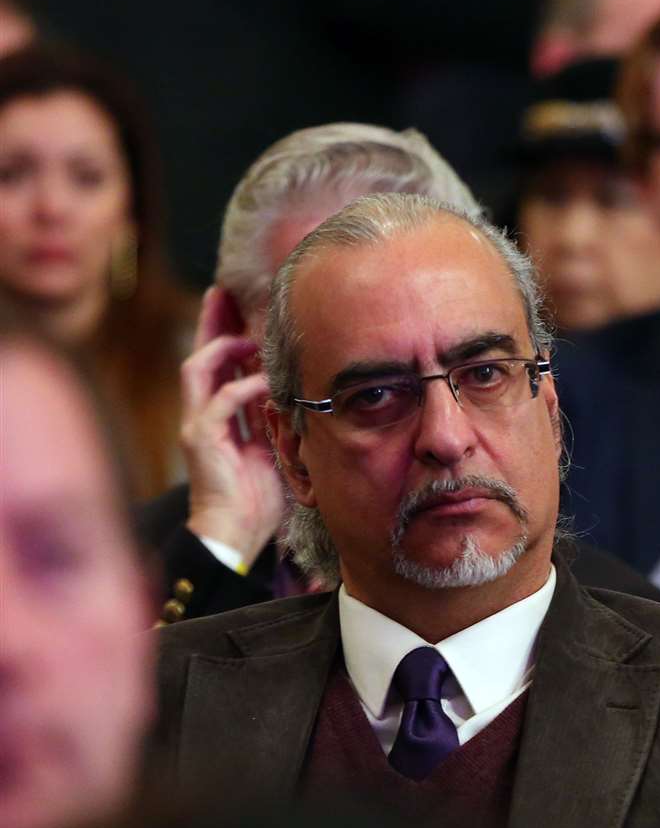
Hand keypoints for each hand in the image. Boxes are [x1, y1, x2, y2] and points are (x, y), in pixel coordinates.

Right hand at [180, 286, 285, 560]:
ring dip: (223, 348)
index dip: (223, 334)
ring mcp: (197, 425)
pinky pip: (222, 402)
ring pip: (198, 369)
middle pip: (200, 355)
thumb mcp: (271, 449)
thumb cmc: (255, 499)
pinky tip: (267, 383)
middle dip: (212, 323)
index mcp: (217, 417)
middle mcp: (201, 414)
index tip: (237, 306)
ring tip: (247, 337)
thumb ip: (273, 420)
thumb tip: (293, 394)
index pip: (217, 366)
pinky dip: (245, 388)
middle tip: (223, 292)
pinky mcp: (202, 439)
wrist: (234, 534)